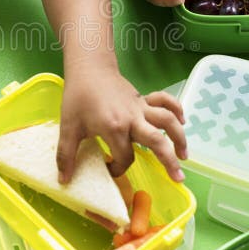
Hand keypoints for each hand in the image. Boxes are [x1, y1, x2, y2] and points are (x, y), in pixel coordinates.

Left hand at [56, 65, 186, 183]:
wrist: (89, 69)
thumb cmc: (78, 97)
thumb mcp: (68, 127)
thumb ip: (66, 155)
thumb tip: (64, 180)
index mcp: (114, 127)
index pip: (125, 157)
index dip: (118, 168)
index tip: (110, 169)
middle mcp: (132, 118)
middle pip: (157, 141)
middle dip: (169, 161)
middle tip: (178, 179)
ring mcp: (140, 108)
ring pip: (167, 121)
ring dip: (179, 138)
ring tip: (184, 156)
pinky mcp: (144, 99)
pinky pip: (165, 102)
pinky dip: (176, 109)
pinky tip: (183, 121)